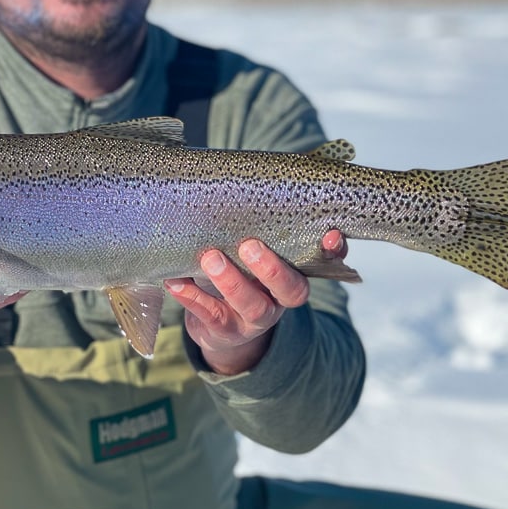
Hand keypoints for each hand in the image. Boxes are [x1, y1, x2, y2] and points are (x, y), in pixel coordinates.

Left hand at [165, 230, 345, 375]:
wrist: (220, 325)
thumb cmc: (240, 272)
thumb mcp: (253, 251)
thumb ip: (257, 226)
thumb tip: (242, 178)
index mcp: (295, 273)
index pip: (325, 263)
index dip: (333, 252)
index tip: (329, 234)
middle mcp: (280, 298)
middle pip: (291, 289)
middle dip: (272, 268)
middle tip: (249, 245)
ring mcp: (255, 319)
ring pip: (253, 306)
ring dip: (232, 282)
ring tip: (210, 259)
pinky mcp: (226, 331)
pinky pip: (211, 317)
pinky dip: (192, 298)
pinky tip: (175, 282)